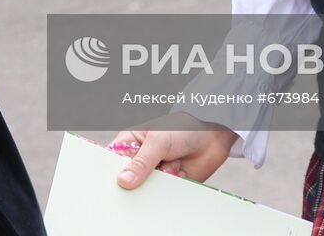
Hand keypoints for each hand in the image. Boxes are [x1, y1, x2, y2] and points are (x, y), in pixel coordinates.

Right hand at [112, 115, 237, 188]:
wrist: (212, 136)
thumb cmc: (182, 128)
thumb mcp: (158, 141)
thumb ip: (141, 162)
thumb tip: (124, 180)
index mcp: (130, 144)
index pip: (113, 161)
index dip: (111, 171)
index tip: (113, 181)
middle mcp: (140, 160)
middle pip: (127, 180)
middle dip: (135, 182)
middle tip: (148, 175)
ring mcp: (154, 173)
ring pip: (145, 190)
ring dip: (157, 183)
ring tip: (171, 166)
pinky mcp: (168, 184)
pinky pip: (162, 195)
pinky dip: (170, 187)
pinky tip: (179, 172)